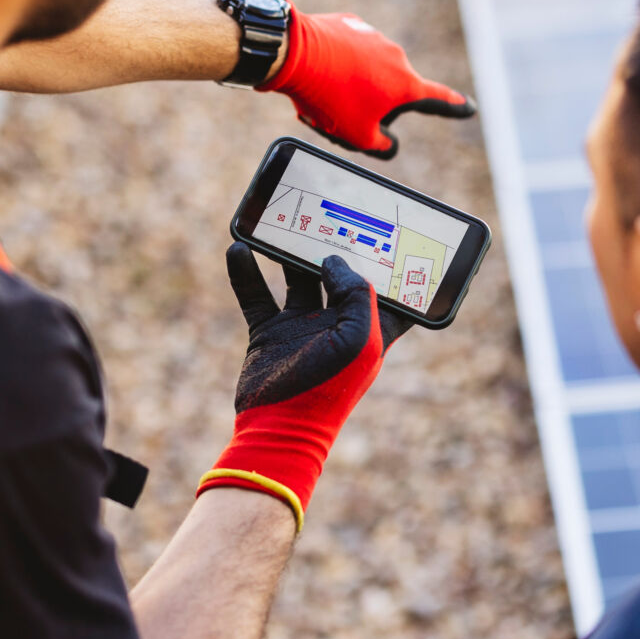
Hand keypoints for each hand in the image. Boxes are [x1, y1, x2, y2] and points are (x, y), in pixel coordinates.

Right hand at [197, 245, 409, 526]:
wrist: (279, 429)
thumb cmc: (330, 388)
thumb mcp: (359, 337)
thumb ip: (356, 292)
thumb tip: (334, 260)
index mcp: (372, 329)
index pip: (395, 292)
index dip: (400, 266)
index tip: (400, 232)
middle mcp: (338, 324)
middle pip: (341, 275)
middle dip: (337, 245)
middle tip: (329, 210)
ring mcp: (302, 327)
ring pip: (297, 278)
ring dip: (288, 252)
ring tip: (282, 221)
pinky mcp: (269, 334)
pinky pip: (256, 295)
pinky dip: (245, 272)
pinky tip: (238, 249)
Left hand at [260, 9, 475, 158]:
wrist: (294, 54)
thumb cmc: (330, 98)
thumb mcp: (357, 136)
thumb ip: (381, 146)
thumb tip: (389, 143)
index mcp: (405, 85)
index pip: (438, 101)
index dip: (455, 108)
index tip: (469, 107)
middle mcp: (396, 57)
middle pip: (389, 90)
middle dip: (370, 104)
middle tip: (339, 116)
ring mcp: (374, 37)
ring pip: (366, 70)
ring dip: (350, 84)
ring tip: (323, 92)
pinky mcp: (351, 25)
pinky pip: (348, 51)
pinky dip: (337, 63)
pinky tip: (317, 71)